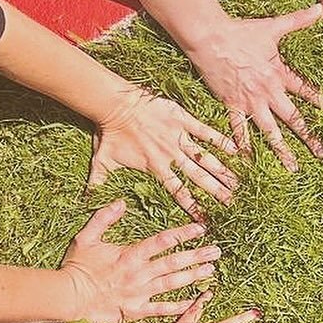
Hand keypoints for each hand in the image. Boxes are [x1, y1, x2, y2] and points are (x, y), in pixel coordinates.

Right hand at [60, 200, 219, 322]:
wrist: (67, 297)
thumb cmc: (76, 266)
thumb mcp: (86, 237)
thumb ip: (104, 219)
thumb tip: (121, 202)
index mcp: (130, 255)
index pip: (162, 241)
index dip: (183, 234)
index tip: (201, 228)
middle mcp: (139, 273)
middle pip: (174, 263)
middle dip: (197, 256)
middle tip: (216, 252)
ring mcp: (139, 293)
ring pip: (172, 284)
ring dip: (193, 277)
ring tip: (211, 271)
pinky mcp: (136, 310)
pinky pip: (161, 309)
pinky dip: (179, 306)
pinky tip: (195, 301)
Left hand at [89, 88, 239, 219]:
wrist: (114, 104)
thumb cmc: (108, 132)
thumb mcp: (101, 160)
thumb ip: (97, 181)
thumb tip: (85, 199)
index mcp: (155, 168)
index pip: (178, 192)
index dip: (192, 206)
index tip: (206, 219)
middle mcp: (171, 156)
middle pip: (198, 178)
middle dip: (216, 192)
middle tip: (232, 203)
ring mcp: (178, 138)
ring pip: (205, 158)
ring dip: (222, 171)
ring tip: (237, 182)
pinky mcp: (182, 120)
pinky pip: (205, 132)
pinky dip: (220, 141)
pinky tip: (236, 150)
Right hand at [186, 8, 322, 170]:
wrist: (210, 37)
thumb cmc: (241, 31)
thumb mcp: (273, 26)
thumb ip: (299, 20)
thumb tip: (322, 8)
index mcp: (280, 75)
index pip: (308, 92)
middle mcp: (268, 92)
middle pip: (293, 119)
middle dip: (309, 137)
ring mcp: (250, 101)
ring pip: (270, 131)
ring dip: (282, 150)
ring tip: (293, 167)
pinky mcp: (231, 105)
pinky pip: (238, 129)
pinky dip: (243, 145)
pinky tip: (248, 161)